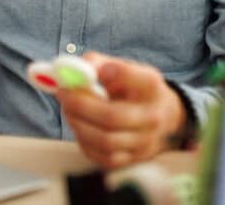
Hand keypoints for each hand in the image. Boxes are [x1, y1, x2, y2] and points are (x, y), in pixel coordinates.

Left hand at [55, 51, 183, 168]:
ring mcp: (144, 142)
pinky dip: (84, 141)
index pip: (143, 80)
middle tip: (63, 94)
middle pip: (113, 116)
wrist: (162, 117)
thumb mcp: (122, 68)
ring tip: (68, 110)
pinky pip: (102, 156)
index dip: (118, 73)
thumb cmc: (133, 89)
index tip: (97, 69)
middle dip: (81, 105)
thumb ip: (97, 64)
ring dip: (78, 124)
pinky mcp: (132, 160)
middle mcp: (152, 116)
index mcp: (152, 87)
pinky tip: (80, 126)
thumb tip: (71, 70)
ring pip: (105, 141)